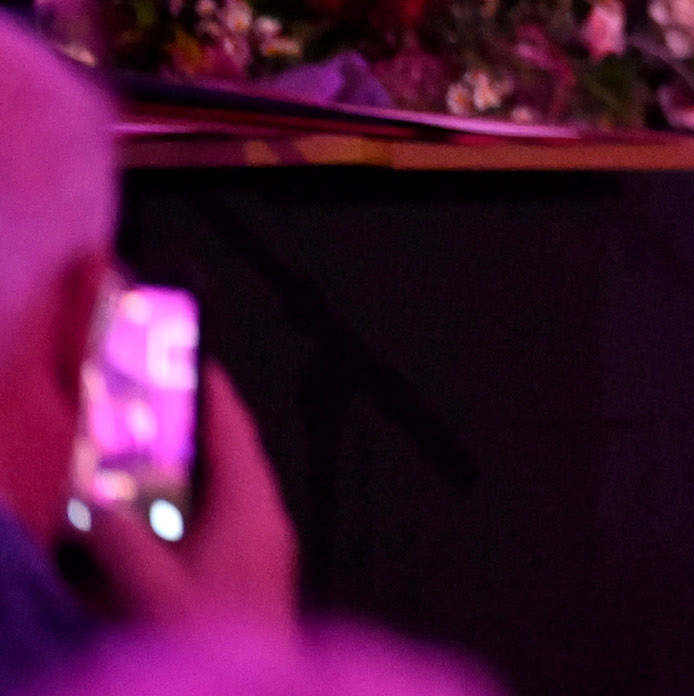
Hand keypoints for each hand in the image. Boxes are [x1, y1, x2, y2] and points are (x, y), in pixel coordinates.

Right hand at [81, 363, 297, 631]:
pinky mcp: (256, 578)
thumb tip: (96, 507)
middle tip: (157, 407)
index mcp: (253, 509)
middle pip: (233, 458)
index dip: (213, 393)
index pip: (235, 432)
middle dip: (195, 431)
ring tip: (147, 460)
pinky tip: (159, 525)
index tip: (193, 359)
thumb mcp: (150, 588)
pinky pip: (224, 524)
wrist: (250, 694)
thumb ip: (119, 540)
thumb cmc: (210, 632)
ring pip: (229, 493)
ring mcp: (267, 551)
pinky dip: (192, 511)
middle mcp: (268, 522)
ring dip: (191, 475)